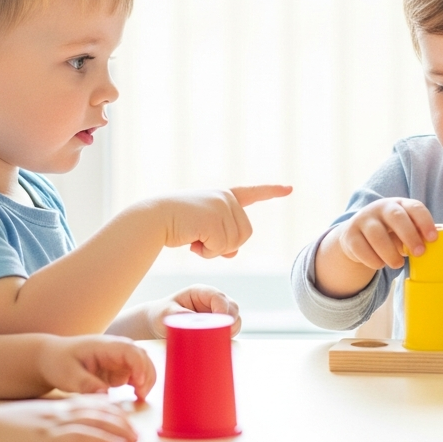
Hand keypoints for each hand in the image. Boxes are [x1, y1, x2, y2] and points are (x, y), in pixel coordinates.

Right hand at [0, 398, 138, 441]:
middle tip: (134, 435)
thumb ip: (51, 422)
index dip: (111, 413)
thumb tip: (66, 433)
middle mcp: (53, 417)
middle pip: (94, 416)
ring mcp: (47, 431)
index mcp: (52, 410)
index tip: (125, 420)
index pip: (89, 405)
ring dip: (111, 436)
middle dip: (118, 424)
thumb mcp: (31, 421)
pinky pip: (73, 441)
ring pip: (88, 430)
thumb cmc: (1, 430)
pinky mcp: (41, 441)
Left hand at [36, 335, 155, 400]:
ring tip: (140, 397)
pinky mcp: (118, 369)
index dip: (139, 365)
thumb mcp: (67, 375)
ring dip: (146, 380)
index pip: (130, 351)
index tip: (139, 383)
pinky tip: (136, 395)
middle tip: (142, 395)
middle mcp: (116, 349)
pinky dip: (140, 384)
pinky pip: (136, 375)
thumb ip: (86, 384)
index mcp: (105, 346)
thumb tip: (104, 395)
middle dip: (147, 375)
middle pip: (142, 357)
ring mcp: (119, 358)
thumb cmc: (58, 362)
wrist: (51, 357)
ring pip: (143, 366)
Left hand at [144, 286, 241, 338]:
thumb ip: (179, 315)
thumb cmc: (160, 315)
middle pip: (232, 308)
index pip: (219, 297)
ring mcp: (216, 315)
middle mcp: (212, 302)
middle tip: (222, 335)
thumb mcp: (166, 314)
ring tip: (218, 341)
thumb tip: (197, 322)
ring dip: (231, 331)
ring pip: (234, 321)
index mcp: (201, 293)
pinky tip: (219, 345)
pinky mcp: (217, 328)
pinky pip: (230, 332)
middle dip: (231, 321)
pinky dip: (228, 338)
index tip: (219, 323)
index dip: (222, 309)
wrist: (156, 326)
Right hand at [157, 185, 291, 258]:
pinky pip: (222, 248)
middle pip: (244, 234)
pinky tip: (191, 241)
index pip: (252, 193)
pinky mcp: (214, 219)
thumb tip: (233, 252)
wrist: (153, 219)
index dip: (271, 191)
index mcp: (224, 196)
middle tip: (200, 239)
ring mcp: (221, 207)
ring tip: (195, 238)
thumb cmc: (175, 225)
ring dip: (215, 249)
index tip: (289, 188)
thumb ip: (221, 238)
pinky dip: (208, 252)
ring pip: (235, 243)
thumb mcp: (203, 231)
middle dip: (224, 245)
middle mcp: (226, 198)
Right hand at [335, 198, 437, 270]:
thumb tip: (435, 245)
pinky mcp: (349, 235)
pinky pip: (361, 248)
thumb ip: (417, 234)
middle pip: (396, 217)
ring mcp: (363, 220)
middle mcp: (380, 208)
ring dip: (390, 252)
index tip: (434, 238)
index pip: (415, 207)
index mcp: (399, 204)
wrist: (356, 235)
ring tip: (398, 264)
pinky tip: (380, 264)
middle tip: (419, 253)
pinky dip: (373, 260)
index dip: (425, 222)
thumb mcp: (403, 230)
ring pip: (377, 234)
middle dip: (410, 235)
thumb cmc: (389, 233)